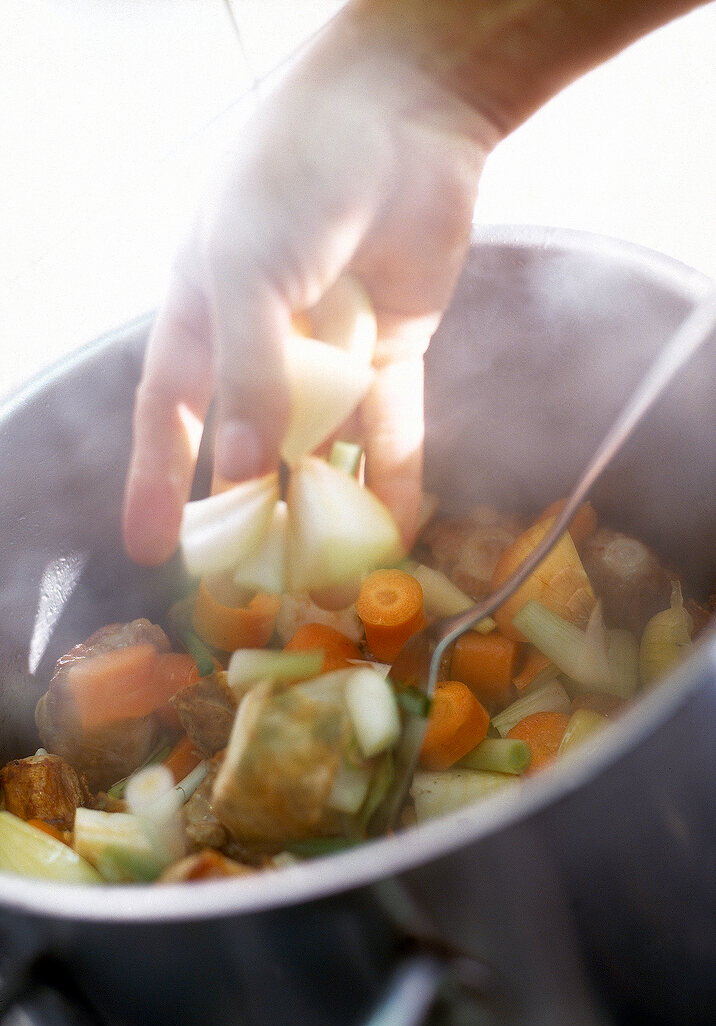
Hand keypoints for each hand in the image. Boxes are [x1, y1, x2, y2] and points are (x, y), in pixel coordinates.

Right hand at [122, 8, 497, 566]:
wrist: (403, 113)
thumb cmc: (296, 177)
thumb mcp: (249, 273)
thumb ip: (247, 375)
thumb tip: (247, 475)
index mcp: (203, 315)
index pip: (168, 413)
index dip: (157, 480)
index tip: (151, 548)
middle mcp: (262, 340)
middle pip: (248, 442)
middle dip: (250, 508)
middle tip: (254, 577)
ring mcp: (329, 347)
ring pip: (323, 443)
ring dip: (326, 503)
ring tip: (330, 572)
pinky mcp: (393, 347)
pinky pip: (392, 423)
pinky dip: (396, 471)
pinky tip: (398, 525)